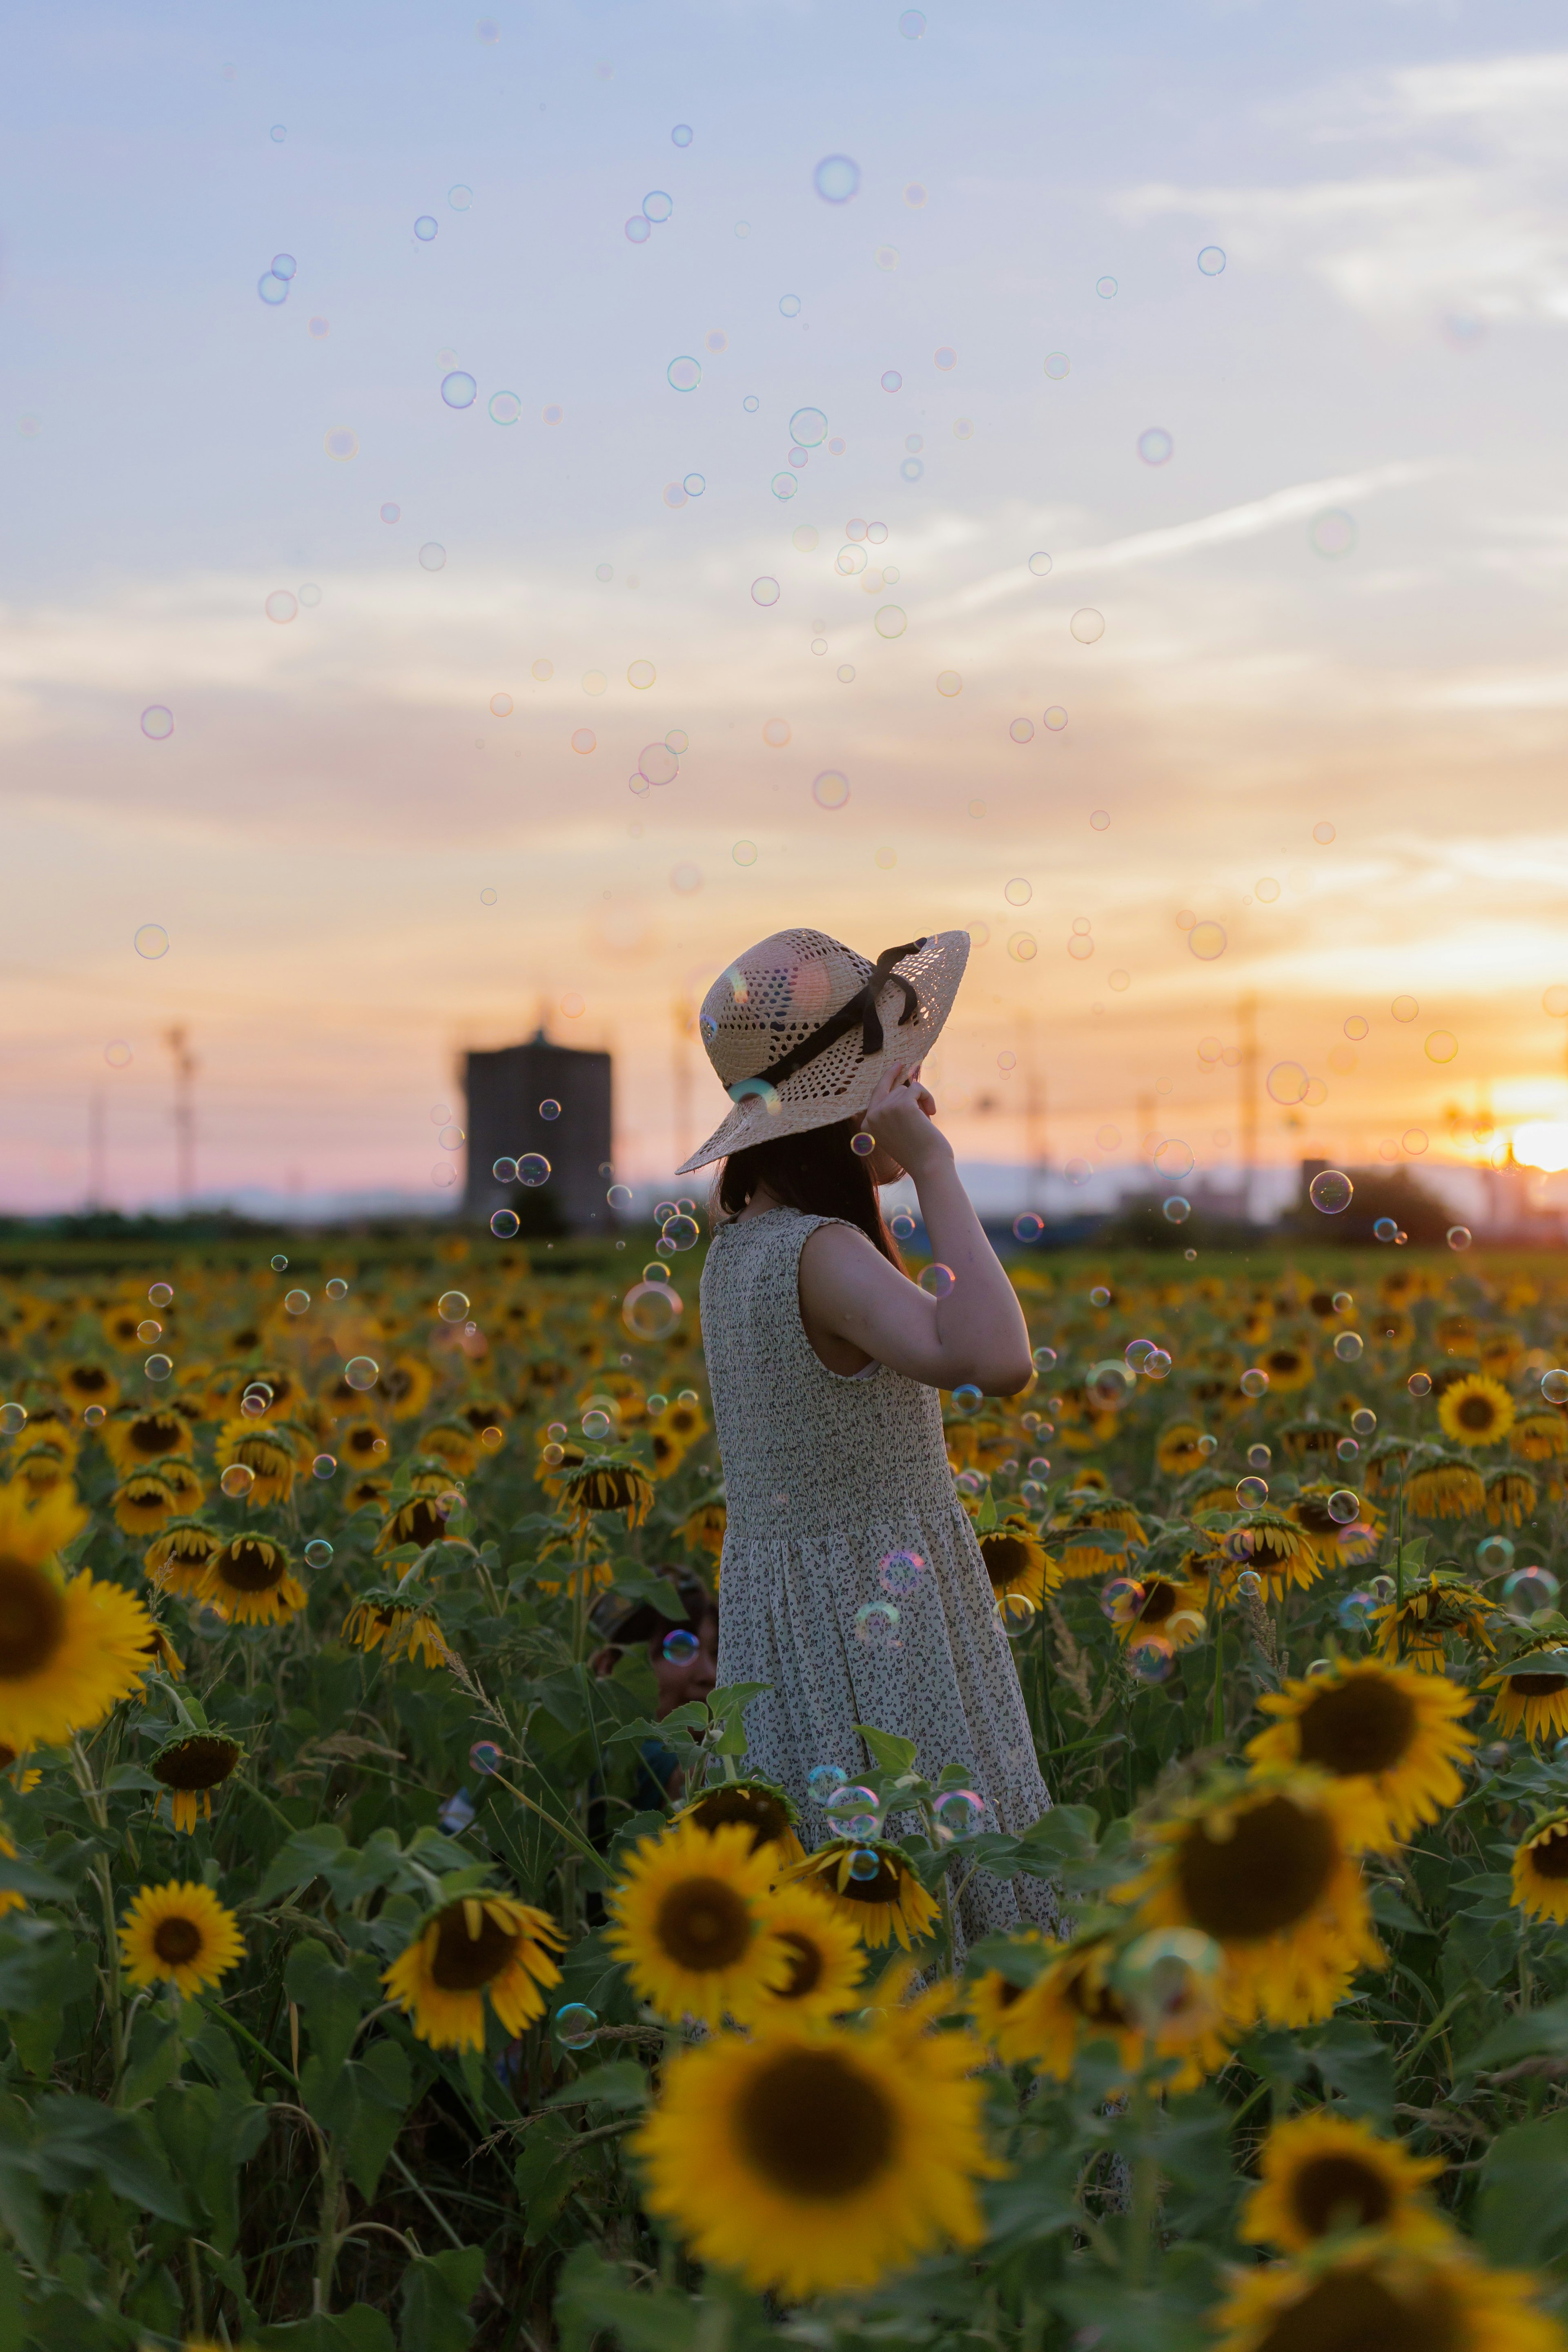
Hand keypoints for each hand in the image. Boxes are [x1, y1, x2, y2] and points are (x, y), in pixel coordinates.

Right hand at [856, 1062, 948, 1185]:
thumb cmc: (919, 1152)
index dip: (888, 1077)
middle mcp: (872, 1116)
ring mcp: (884, 1110)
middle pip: (895, 1090)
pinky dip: (928, 1098)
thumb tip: (906, 1083)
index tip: (898, 1064)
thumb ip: (895, 1111)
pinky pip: (917, 1088)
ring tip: (925, 1122)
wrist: (929, 1166)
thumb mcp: (898, 1130)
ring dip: (921, 1102)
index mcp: (868, 1125)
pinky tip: (932, 1114)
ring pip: (907, 1090)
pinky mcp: (901, 1105)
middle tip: (925, 1115)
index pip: (876, 1093)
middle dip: (913, 1099)